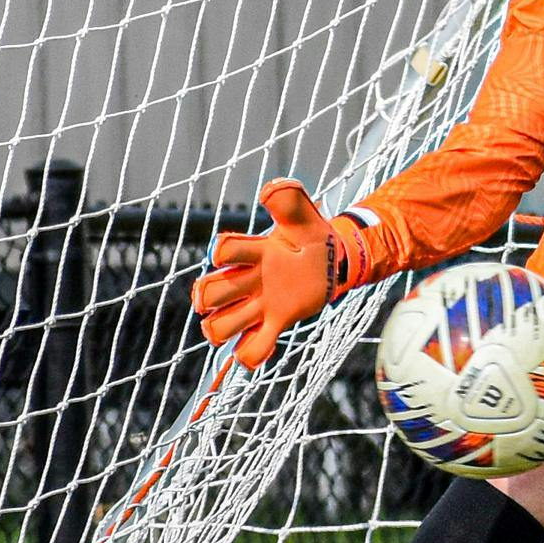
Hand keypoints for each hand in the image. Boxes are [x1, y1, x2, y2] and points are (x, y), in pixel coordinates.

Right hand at [191, 179, 366, 369]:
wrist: (334, 260)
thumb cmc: (313, 236)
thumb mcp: (305, 216)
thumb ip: (288, 200)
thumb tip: (270, 189)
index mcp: (254, 252)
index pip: (224, 250)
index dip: (224, 252)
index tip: (235, 252)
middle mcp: (248, 280)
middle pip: (210, 293)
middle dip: (211, 296)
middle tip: (234, 292)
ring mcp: (259, 305)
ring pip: (221, 325)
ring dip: (226, 328)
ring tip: (248, 319)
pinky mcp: (275, 323)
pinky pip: (252, 349)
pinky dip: (252, 353)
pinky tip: (265, 341)